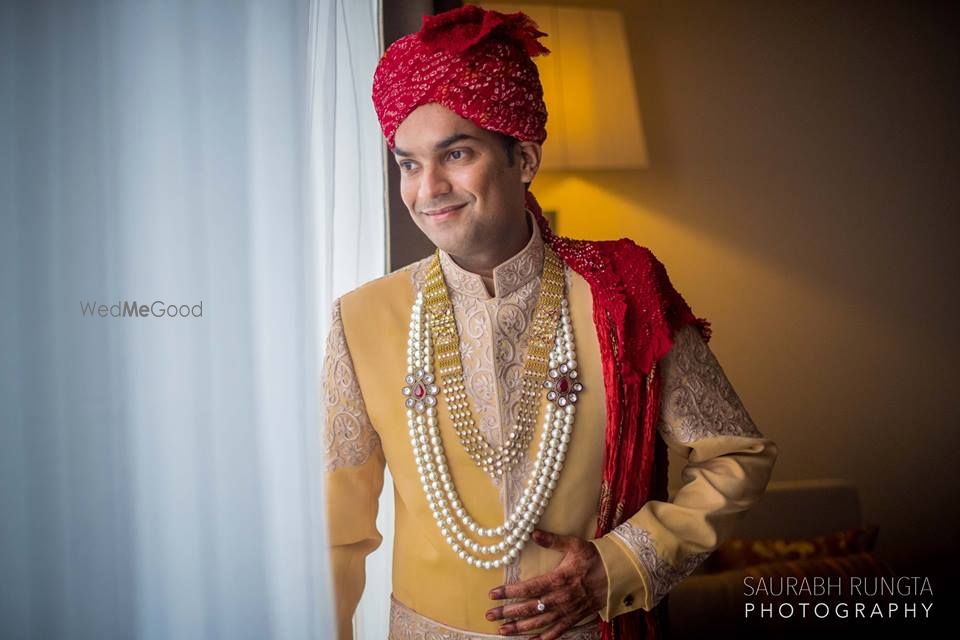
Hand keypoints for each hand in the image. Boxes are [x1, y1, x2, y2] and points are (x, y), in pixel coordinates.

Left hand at [485, 529, 607, 638]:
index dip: (509, 592)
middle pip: (530, 608)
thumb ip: (552, 540)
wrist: (616, 575)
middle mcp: (561, 598)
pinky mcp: (574, 619)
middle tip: (490, 615)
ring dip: (520, 628)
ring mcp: (567, 611)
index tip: (493, 594)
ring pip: (540, 623)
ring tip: (502, 630)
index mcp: (559, 579)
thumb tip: (533, 532)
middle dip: (508, 612)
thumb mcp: (574, 544)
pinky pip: (556, 632)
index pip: (529, 588)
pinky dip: (542, 639)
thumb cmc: (593, 558)